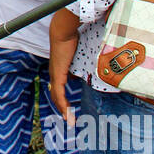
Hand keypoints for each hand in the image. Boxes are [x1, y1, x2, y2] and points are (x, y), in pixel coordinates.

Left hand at [48, 7, 80, 122]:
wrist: (63, 31)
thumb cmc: (72, 38)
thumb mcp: (81, 53)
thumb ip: (86, 60)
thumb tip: (99, 61)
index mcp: (59, 71)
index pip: (58, 89)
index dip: (63, 100)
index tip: (69, 109)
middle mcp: (54, 74)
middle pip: (56, 96)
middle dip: (63, 109)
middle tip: (70, 120)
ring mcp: (55, 75)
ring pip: (57, 98)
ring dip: (64, 110)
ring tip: (70, 121)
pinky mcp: (57, 75)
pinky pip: (59, 94)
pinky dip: (63, 104)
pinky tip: (67, 113)